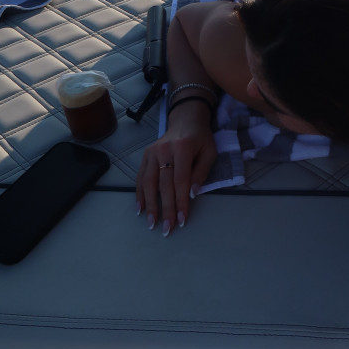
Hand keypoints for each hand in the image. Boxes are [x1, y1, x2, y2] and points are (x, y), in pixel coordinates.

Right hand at [136, 105, 216, 234]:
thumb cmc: (201, 139)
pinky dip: (139, 194)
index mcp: (183, 148)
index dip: (181, 201)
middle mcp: (164, 150)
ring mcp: (152, 152)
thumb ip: (202, 172)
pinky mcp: (145, 155)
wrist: (186, 120)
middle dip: (165, 208)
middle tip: (167, 228)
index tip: (182, 220)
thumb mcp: (209, 152)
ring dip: (150, 205)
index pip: (181, 180)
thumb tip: (193, 194)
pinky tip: (140, 209)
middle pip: (164, 184)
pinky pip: (140, 177)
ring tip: (151, 223)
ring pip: (148, 182)